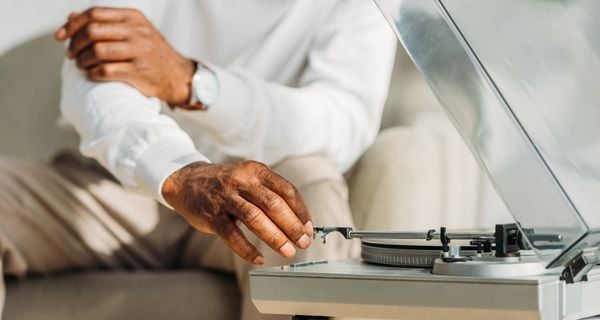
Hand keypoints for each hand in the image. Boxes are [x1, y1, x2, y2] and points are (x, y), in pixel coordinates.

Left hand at [54, 7, 193, 105]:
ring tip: (81, 66)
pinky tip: (93, 75)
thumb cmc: (151, 53)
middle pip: (92, 32)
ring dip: (82, 61)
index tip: (60, 37)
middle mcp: (137, 32)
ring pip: (96, 52)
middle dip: (75, 45)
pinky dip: (93, 74)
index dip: (72, 25)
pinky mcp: (138, 73)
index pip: (93, 14)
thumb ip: (105, 24)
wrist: (177, 75)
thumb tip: (71, 18)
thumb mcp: (133, 31)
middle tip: (71, 55)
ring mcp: (139, 52)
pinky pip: (105, 71)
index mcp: (133, 17)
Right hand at [162, 161, 313, 264]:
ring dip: (275, 237)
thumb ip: (270, 194)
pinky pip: (232, 235)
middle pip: (273, 204)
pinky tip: (259, 258)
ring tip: (287, 251)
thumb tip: (299, 222)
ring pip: (254, 218)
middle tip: (303, 242)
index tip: (309, 228)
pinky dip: (247, 249)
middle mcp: (242, 181)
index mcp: (256, 171)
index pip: (286, 190)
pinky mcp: (212, 215)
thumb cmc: (226, 184)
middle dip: (292, 226)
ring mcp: (225, 197)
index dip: (301, 211)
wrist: (187, 181)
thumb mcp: (249, 178)